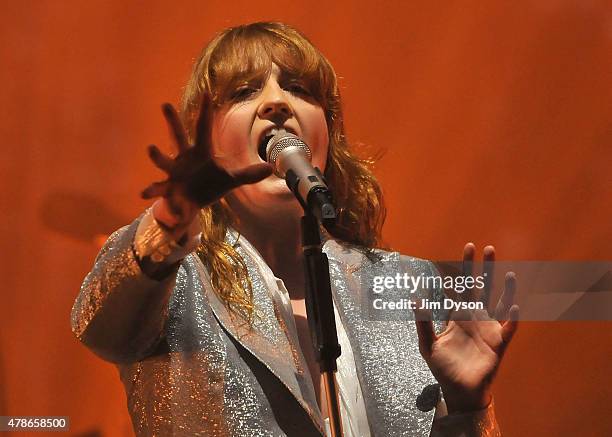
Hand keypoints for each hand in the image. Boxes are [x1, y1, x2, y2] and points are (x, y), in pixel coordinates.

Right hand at [141, 95, 272, 233]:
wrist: (191, 203)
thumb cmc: (209, 185)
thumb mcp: (230, 180)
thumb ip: (248, 174)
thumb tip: (271, 168)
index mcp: (201, 152)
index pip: (204, 128)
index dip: (205, 112)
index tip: (207, 93)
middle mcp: (185, 158)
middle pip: (178, 136)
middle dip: (173, 122)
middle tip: (165, 104)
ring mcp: (174, 172)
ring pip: (164, 160)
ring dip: (157, 155)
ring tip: (151, 148)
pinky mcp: (168, 188)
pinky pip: (158, 188)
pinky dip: (152, 190)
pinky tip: (143, 193)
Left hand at [414, 243, 518, 413]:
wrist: (459, 389)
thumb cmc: (443, 367)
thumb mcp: (428, 344)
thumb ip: (422, 322)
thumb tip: (414, 299)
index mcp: (458, 315)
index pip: (460, 287)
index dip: (461, 269)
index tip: (465, 249)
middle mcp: (475, 317)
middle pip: (482, 287)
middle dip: (485, 268)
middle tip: (487, 248)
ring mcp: (489, 329)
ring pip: (500, 303)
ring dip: (505, 289)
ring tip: (508, 273)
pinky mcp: (498, 343)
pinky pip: (508, 328)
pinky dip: (512, 319)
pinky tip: (513, 308)